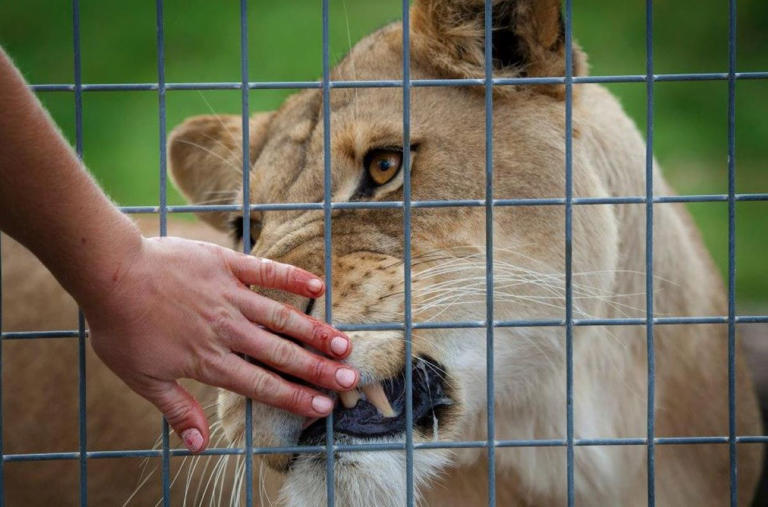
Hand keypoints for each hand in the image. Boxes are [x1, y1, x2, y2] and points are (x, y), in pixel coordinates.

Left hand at [83, 236, 356, 452]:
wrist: (110, 273)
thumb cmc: (122, 327)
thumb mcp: (141, 377)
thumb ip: (176, 409)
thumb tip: (199, 444)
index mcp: (209, 360)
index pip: (261, 384)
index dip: (295, 396)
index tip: (324, 405)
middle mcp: (227, 330)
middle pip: (280, 353)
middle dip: (318, 368)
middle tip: (350, 378)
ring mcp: (229, 295)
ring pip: (281, 316)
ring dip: (314, 330)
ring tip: (343, 342)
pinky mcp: (226, 264)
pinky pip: (265, 270)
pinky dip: (291, 276)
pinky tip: (317, 284)